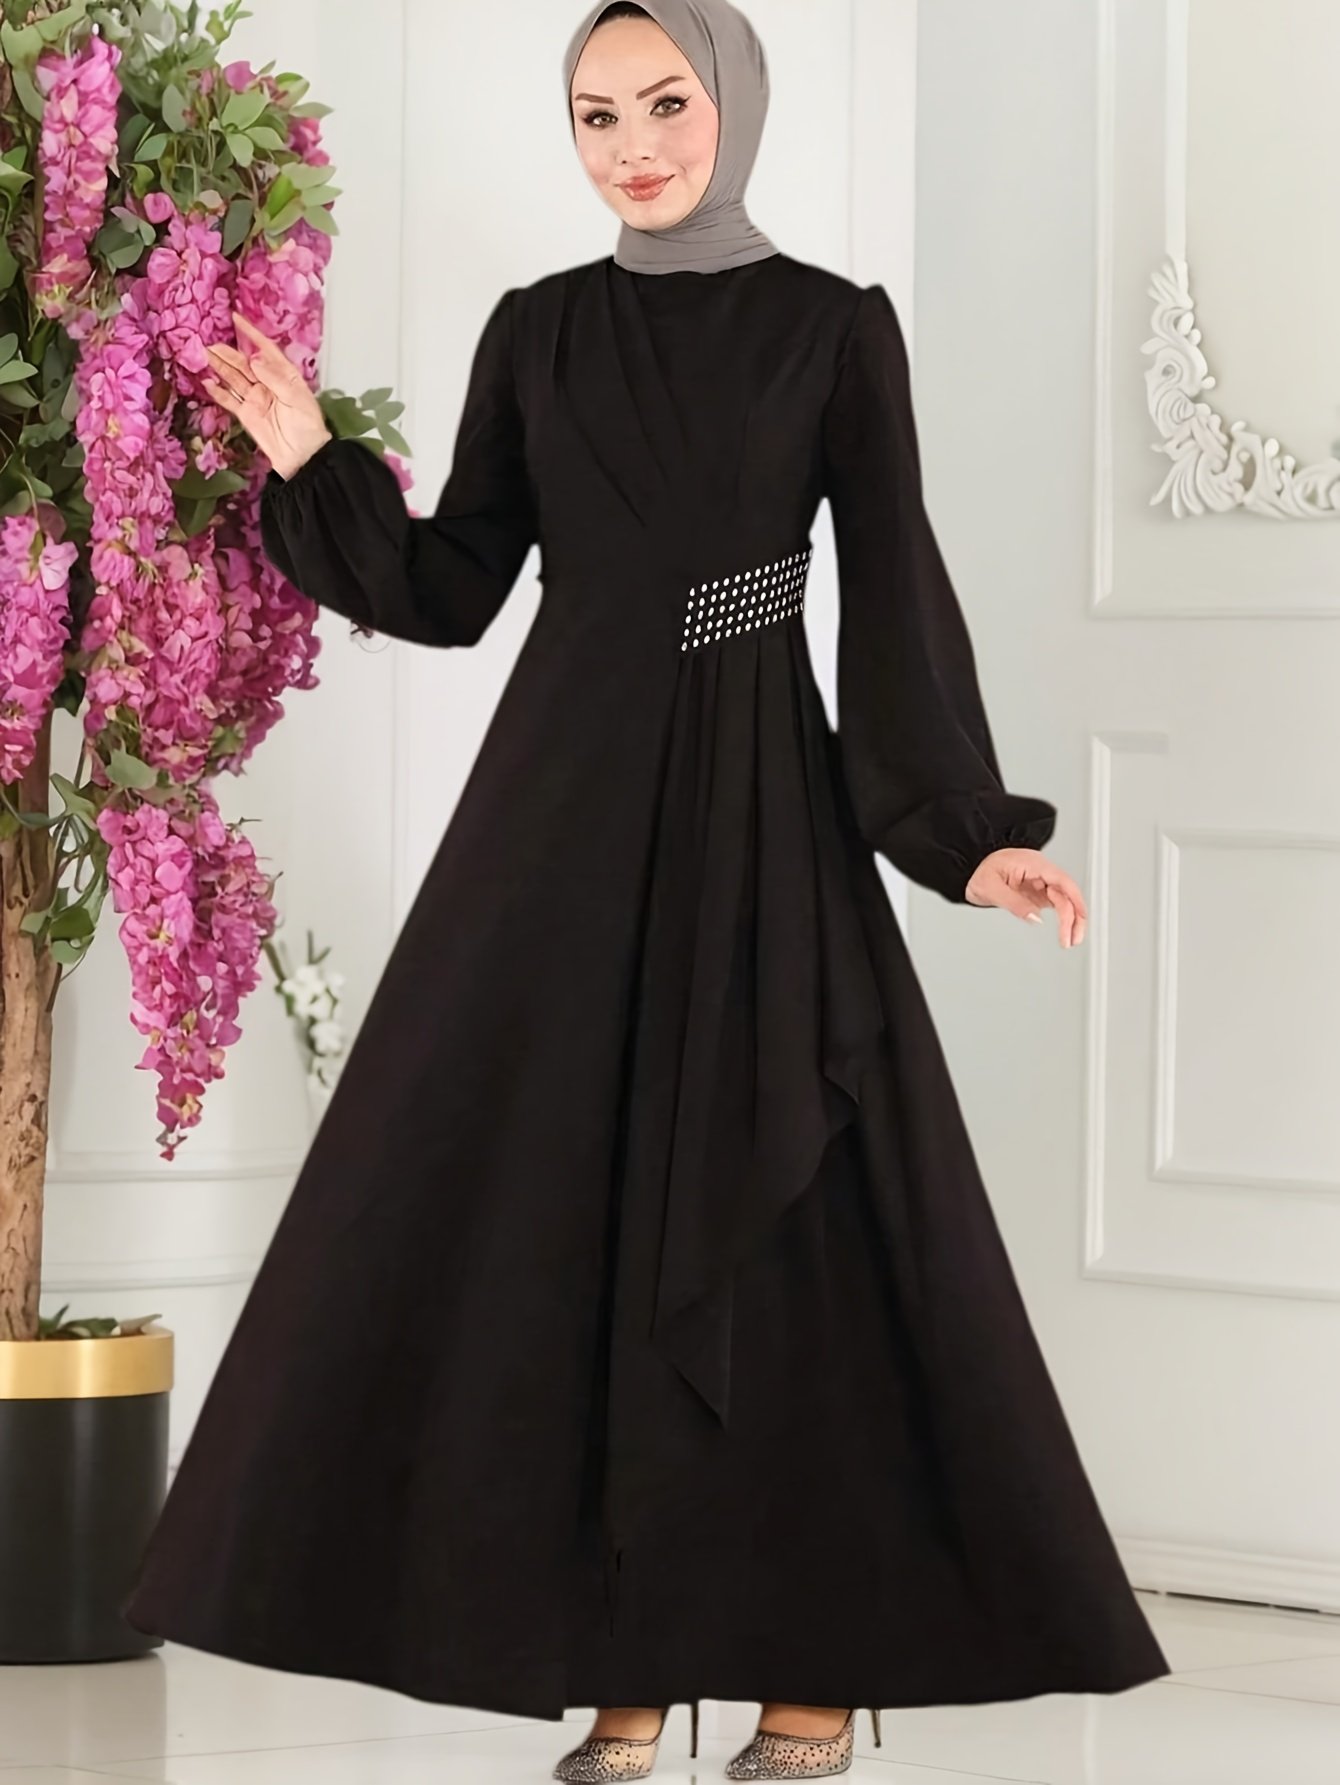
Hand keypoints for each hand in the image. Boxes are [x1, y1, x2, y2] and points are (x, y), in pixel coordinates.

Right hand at [203, 311, 331, 479]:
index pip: (266, 349)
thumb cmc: (307, 428)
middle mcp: (268, 384)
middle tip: (209, 342)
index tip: (236, 319)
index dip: (251, 334)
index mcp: (285, 376)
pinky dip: (218, 391)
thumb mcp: (296, 399)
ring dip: (220, 366)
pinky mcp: (247, 415)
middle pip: (244, 363)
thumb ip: (274, 378)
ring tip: (204, 355)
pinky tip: (207, 381)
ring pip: (234, 378)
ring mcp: (256, 399)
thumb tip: (254, 360)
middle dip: (228, 352)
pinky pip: (230, 400)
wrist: (303, 457)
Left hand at [964, 847, 1086, 946]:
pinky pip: (1055, 905)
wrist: (970, 869)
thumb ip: (1015, 904)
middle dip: (1073, 917)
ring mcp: (1040, 882)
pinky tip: (1064, 931)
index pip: (1062, 880)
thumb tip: (1036, 919)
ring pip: (1064, 901)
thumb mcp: (992, 889)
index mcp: (1033, 864)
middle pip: (1066, 894)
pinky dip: (1062, 919)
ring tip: (1069, 940)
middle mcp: (1040, 872)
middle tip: (1072, 939)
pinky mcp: (1037, 893)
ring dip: (1069, 921)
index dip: (1075, 899)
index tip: (1080, 917)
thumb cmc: (979, 872)